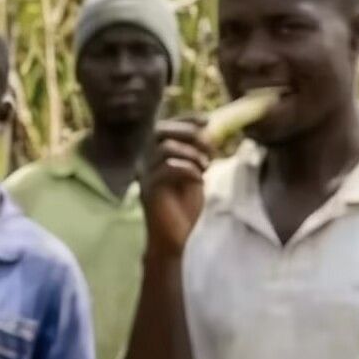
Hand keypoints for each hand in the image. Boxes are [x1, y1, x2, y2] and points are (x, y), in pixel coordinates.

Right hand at [141, 118, 210, 255]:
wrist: (175, 239)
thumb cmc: (184, 210)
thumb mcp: (195, 175)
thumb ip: (197, 155)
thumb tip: (211, 134)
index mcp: (157, 157)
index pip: (166, 127)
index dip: (186, 119)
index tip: (207, 119)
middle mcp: (148, 163)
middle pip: (161, 131)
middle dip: (189, 133)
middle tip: (209, 144)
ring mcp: (147, 176)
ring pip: (165, 148)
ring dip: (191, 153)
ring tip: (207, 165)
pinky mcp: (151, 190)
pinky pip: (168, 168)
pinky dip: (188, 169)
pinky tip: (199, 179)